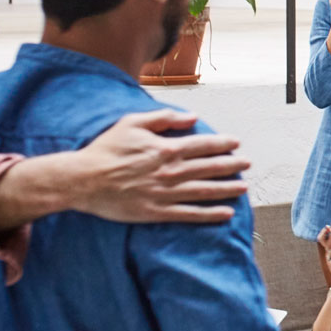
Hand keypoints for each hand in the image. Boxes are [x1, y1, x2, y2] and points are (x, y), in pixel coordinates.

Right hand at [71, 110, 250, 224]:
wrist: (83, 180)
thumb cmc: (106, 149)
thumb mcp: (132, 123)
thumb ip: (164, 118)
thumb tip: (193, 117)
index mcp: (166, 148)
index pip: (204, 145)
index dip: (223, 144)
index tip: (236, 144)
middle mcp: (171, 171)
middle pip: (210, 167)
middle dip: (232, 165)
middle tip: (247, 164)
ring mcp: (166, 193)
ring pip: (205, 191)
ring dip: (228, 189)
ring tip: (244, 187)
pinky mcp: (157, 212)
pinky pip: (190, 214)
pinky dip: (210, 214)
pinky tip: (227, 213)